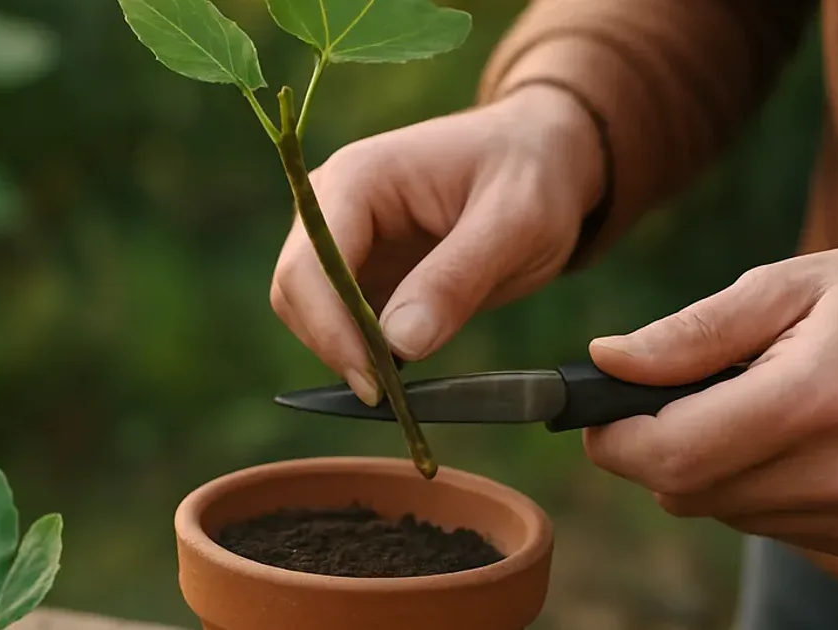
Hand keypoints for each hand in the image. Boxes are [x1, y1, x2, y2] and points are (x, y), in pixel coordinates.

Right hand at [270, 85, 603, 403]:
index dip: (330, 329)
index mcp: (358, 178)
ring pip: (307, 311)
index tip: (373, 385)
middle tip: (389, 396)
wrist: (543, 155)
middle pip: (294, 290)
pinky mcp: (358, 270)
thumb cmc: (532, 173)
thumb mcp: (515, 223)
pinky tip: (401, 369)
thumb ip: (456, 279)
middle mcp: (332, 205)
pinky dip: (360, 351)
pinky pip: (338, 320)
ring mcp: (340, 238)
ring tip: (402, 384)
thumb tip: (398, 345)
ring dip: (344, 352)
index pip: (310, 264)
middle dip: (334, 346)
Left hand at [584, 245, 837, 560]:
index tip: (598, 406)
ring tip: (741, 402)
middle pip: (682, 488)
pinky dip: (740, 481)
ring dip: (698, 462)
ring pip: (712, 507)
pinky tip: (777, 435)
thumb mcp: (784, 287)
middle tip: (667, 393)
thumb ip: (691, 332)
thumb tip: (606, 360)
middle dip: (650, 444)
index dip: (614, 436)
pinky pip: (753, 520)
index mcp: (816, 400)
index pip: (671, 454)